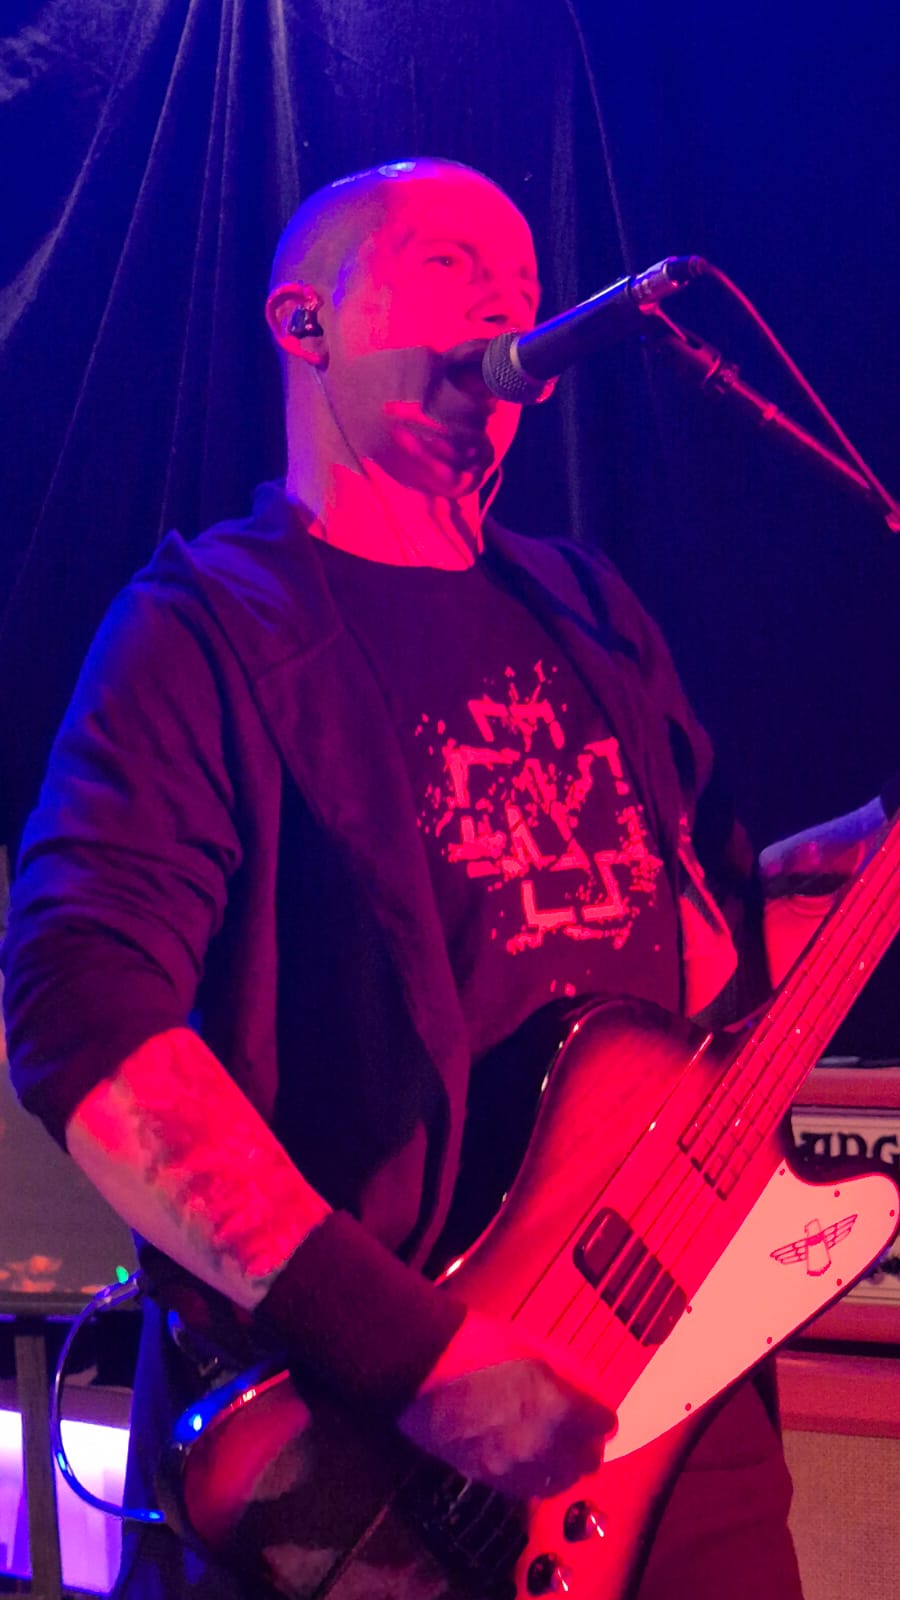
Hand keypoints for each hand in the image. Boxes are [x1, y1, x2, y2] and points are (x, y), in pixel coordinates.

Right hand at [396, 1310, 615, 1498]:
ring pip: (559, 1483)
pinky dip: (536, 1479)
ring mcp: (515, 1465)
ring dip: (565, 1468)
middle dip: (590, 1448)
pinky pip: (527, 1490)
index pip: (602, 1423)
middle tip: (583, 1435)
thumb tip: (579, 1388)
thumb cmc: (475, 1345)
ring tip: (559, 1453)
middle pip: (588, 1462)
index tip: (599, 1413)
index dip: (602, 1417)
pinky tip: (530, 1463)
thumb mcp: (529, 1346)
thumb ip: (560, 1373)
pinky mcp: (489, 1478)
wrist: (422, 1369)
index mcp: (556, 1403)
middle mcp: (542, 1442)